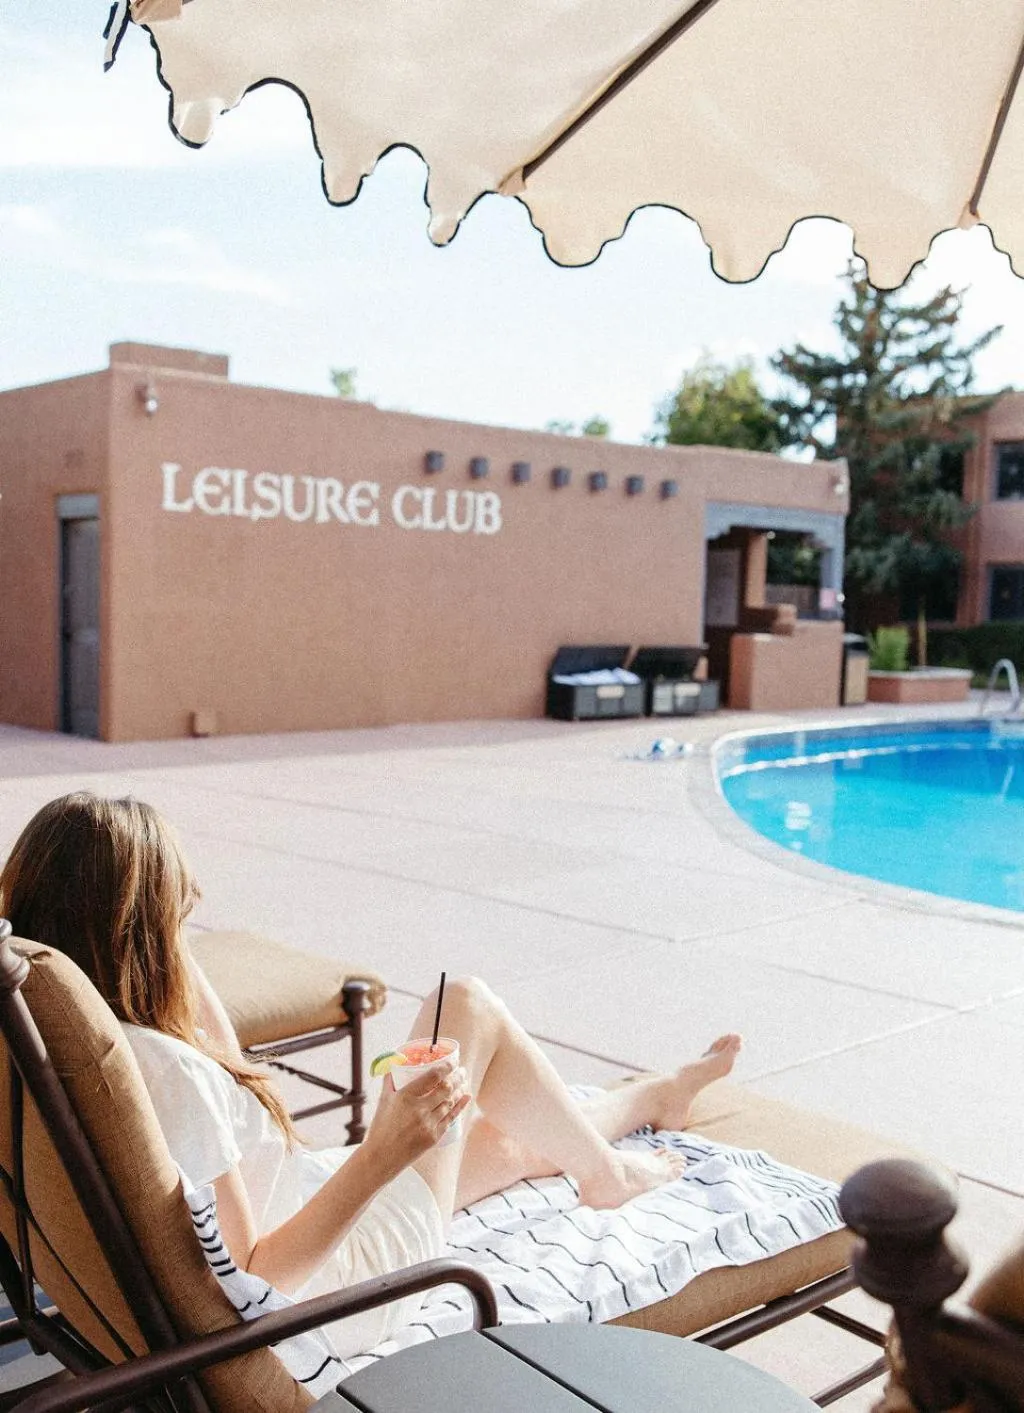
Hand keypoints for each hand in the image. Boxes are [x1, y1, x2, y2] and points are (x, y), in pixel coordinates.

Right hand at [364, 1056, 470, 1174]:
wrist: (381, 1157)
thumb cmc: (380, 1127)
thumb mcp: (383, 1100)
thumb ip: (390, 1080)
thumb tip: (395, 1063)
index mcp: (406, 1096)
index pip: (433, 1076)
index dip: (446, 1067)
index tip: (452, 1062)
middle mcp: (419, 1109)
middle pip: (446, 1088)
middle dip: (457, 1077)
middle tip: (461, 1071)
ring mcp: (428, 1124)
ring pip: (450, 1102)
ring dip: (459, 1090)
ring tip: (463, 1082)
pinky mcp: (434, 1137)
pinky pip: (450, 1118)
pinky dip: (460, 1106)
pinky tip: (466, 1097)